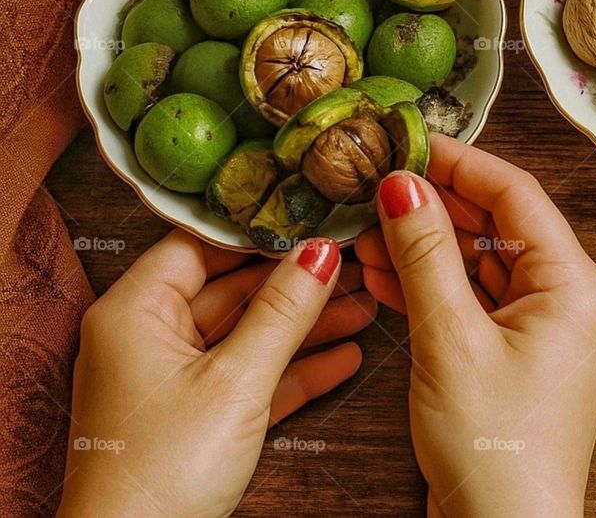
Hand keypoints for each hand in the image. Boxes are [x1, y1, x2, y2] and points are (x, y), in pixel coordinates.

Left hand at [58, 232, 375, 517]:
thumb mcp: (235, 380)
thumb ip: (283, 311)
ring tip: (364, 306)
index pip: (201, 245)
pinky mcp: (196, 419)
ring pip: (248, 336)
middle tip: (351, 264)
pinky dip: (293, 371)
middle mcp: (148, 338)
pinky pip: (249, 379)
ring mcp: (173, 381)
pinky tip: (345, 359)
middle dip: (296, 283)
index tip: (312, 220)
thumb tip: (321, 251)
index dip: (258, 232)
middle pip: (233, 290)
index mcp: (135, 311)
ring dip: (305, 327)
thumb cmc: (162, 471)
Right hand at [355, 135, 595, 517]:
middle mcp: (573, 299)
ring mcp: (549, 327)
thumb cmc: (492, 450)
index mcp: (575, 285)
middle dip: (435, 206)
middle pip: (499, 225)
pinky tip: (385, 273)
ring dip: (427, 247)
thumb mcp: (448, 339)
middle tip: (380, 184)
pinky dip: (436, 286)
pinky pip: (480, 300)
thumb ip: (424, 253)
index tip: (410, 144)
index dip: (460, 163)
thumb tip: (402, 184)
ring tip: (368, 230)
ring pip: (484, 263)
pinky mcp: (523, 352)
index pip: (516, 195)